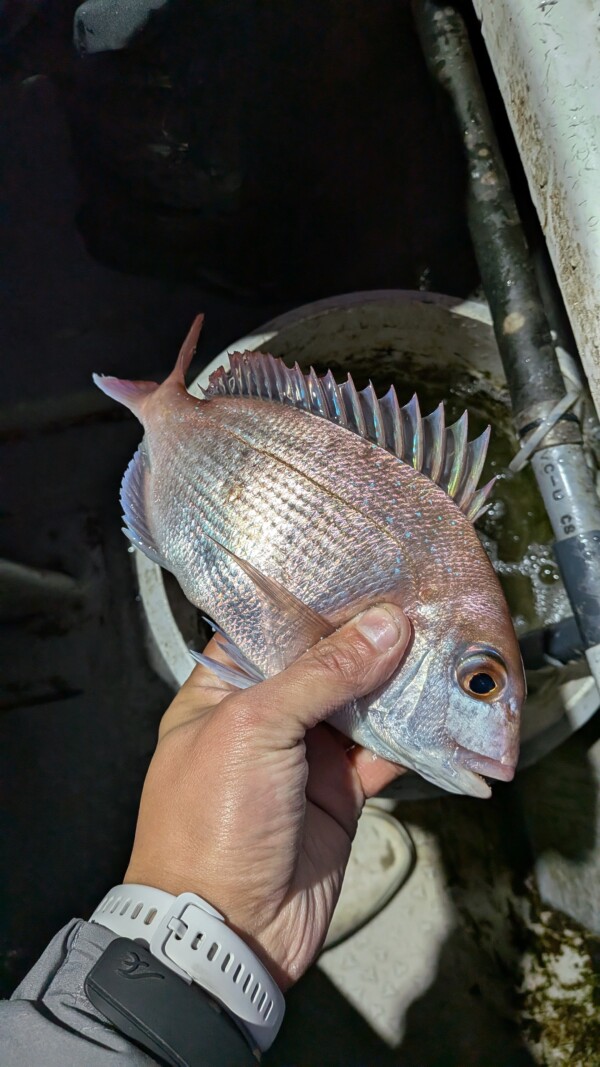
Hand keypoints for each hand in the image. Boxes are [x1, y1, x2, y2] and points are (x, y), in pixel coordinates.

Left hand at [124, 604, 409, 989]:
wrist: (226, 932)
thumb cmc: (210, 821)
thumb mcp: (255, 728)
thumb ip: (322, 673)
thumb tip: (383, 625)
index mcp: (223, 690)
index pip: (272, 628)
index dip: (316, 600)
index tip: (364, 569)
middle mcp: (264, 717)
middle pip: (325, 663)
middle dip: (369, 636)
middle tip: (417, 595)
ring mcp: (304, 755)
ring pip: (360, 704)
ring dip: (398, 680)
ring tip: (439, 639)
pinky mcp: (340, 793)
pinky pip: (383, 753)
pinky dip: (413, 735)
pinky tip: (441, 707)